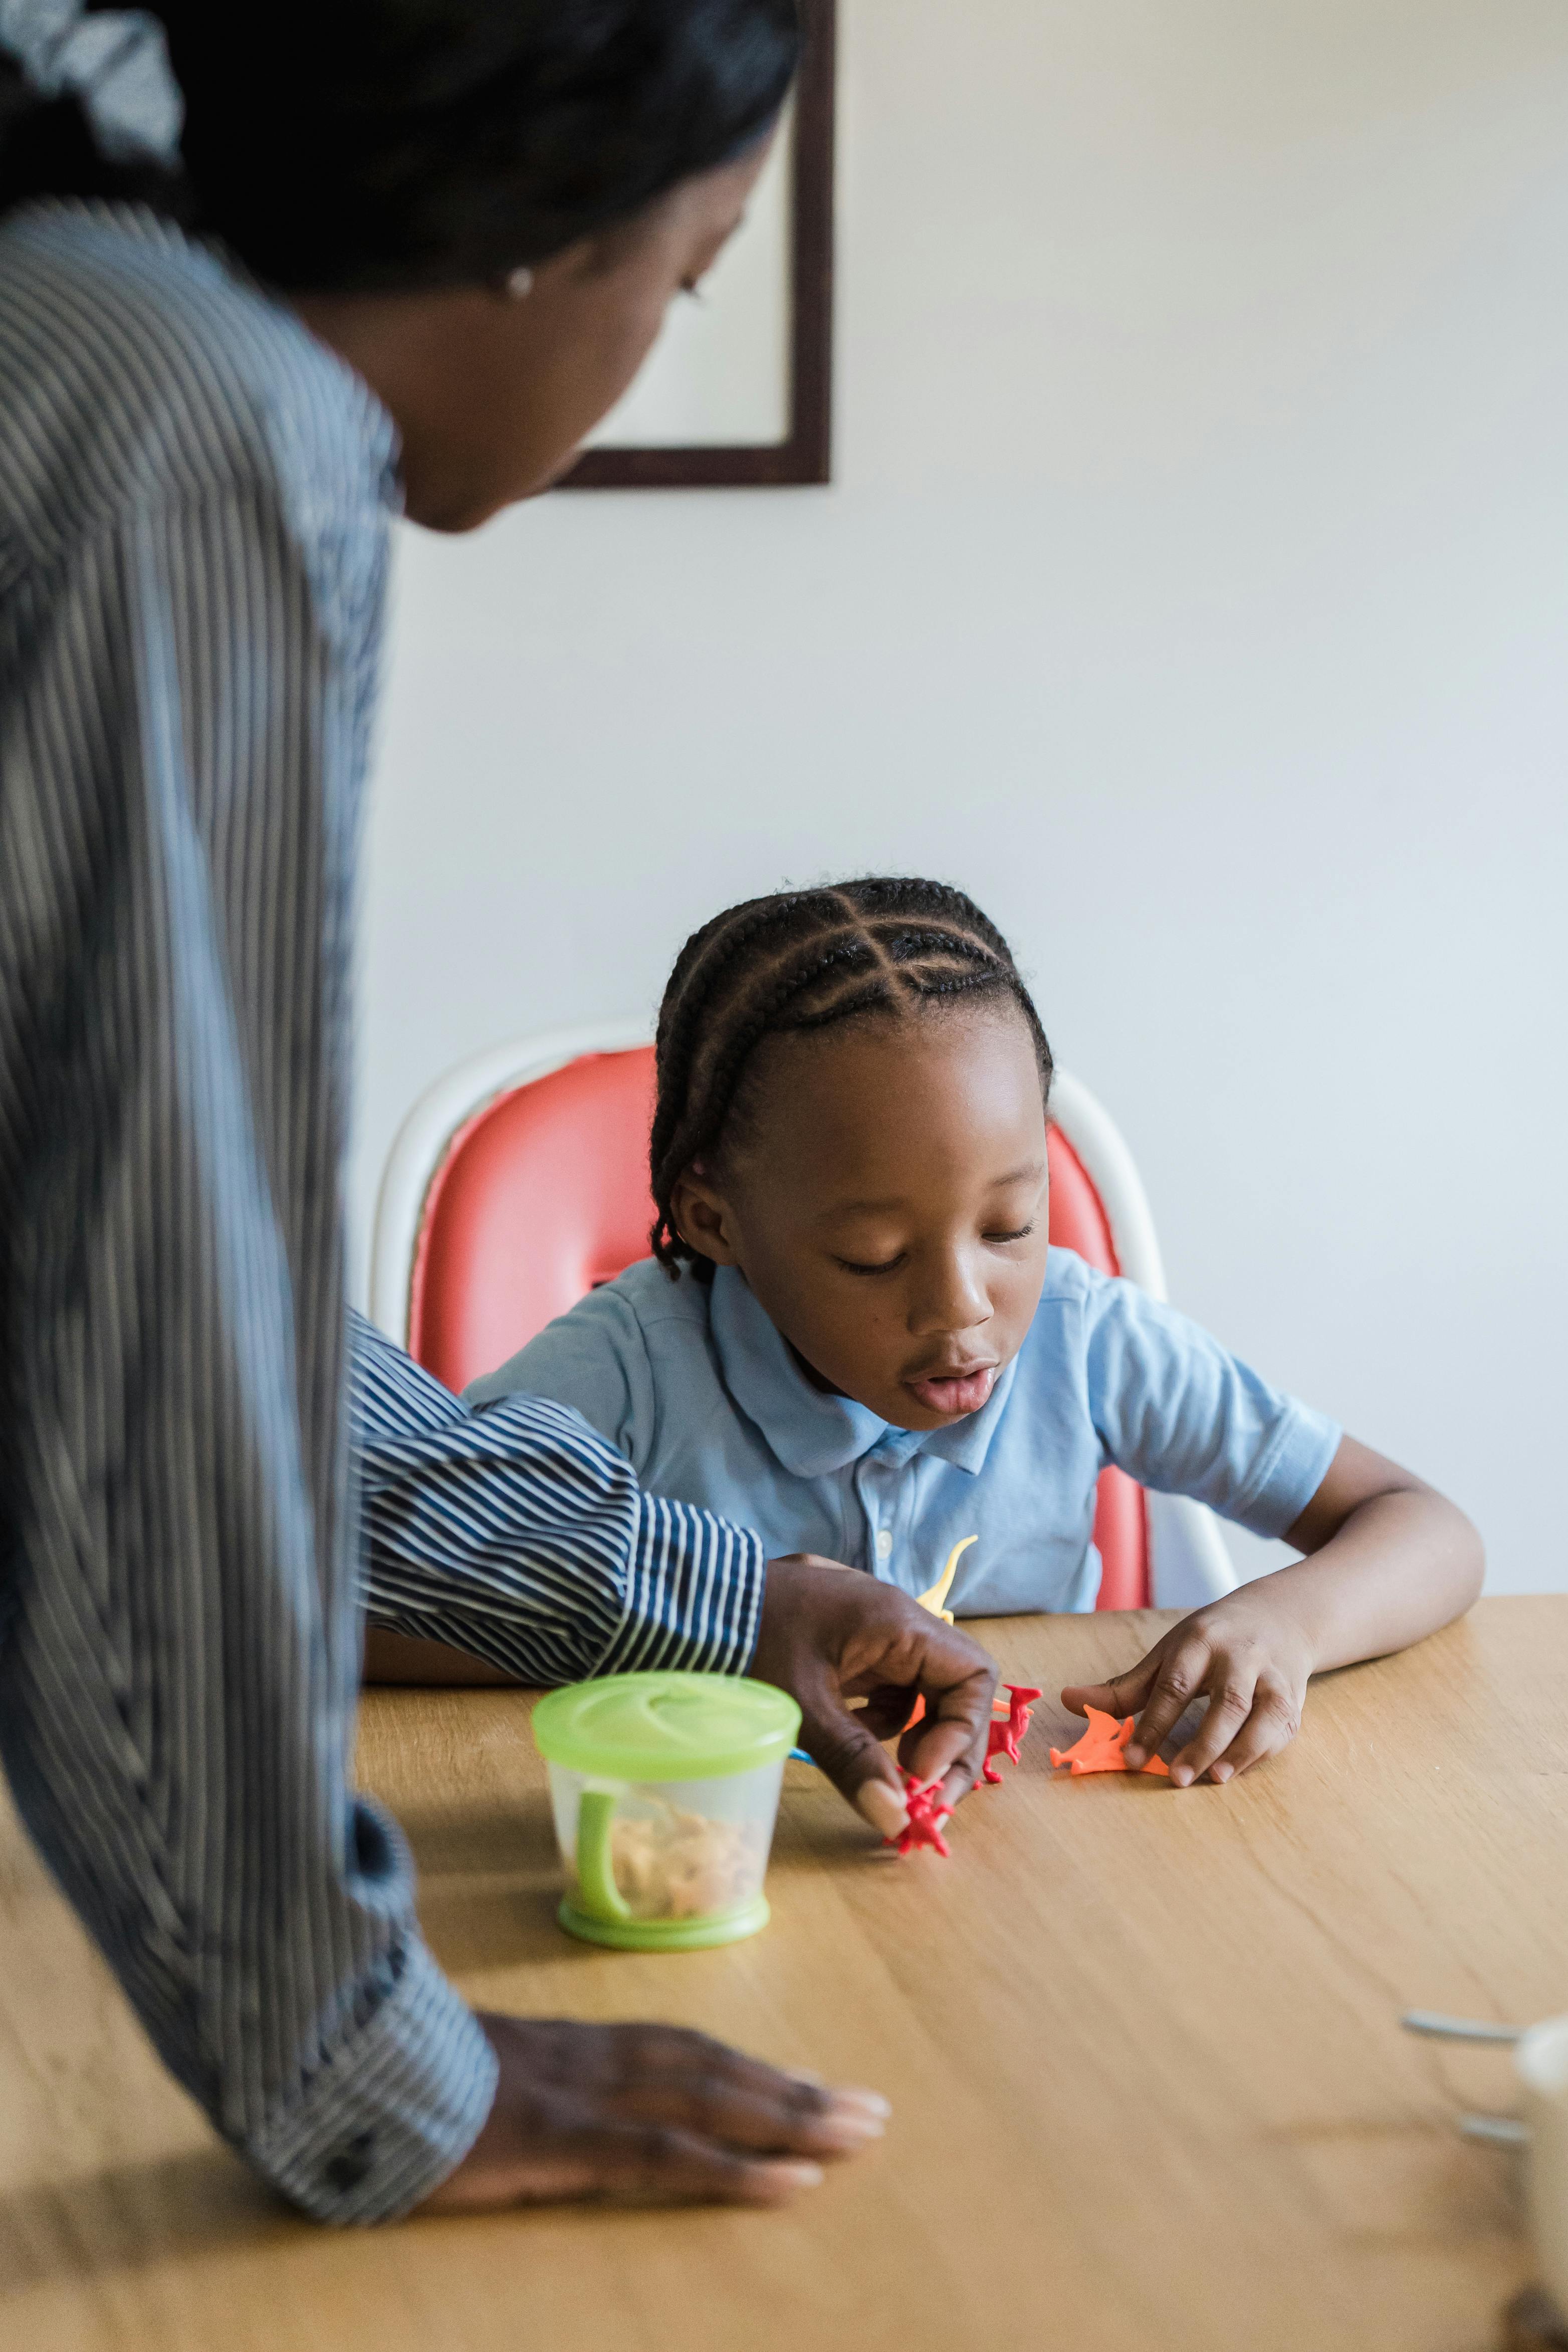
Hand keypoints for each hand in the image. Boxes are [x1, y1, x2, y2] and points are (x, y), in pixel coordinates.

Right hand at [418, 2012, 889, 2211]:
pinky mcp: (554, 2140)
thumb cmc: (374, 2075)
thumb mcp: (453, 2077)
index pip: (678, 2049)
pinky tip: (790, 2181)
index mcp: (564, 2049)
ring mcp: (573, 2095)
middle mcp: (584, 2060)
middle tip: (870, 2111)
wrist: (320, 2061)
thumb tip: (520, 2099)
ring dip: (787, 2115)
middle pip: (712, 2066)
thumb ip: (500, 2083)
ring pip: (707, 2098)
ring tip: (854, 2136)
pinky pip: (663, 2153)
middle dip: (793, 2089)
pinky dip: (734, 2166)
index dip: (746, 2067)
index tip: (808, 2084)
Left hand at [749, 1554, 997, 1836]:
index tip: (923, 1776)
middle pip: (953, 1688)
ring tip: (873, 1767)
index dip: (963, 1731)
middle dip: (945, 1747)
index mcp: (897, 1622)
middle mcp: (895, 1622)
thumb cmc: (746, 1639)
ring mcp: (870, 1633)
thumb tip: (896, 1819)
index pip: (973, 1675)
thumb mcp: (801, 1704)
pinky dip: (875, 1722)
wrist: (682, 1598)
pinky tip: (841, 1734)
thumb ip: (852, 1760)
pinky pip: (884, 1689)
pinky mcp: (845, 1646)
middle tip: (919, 1798)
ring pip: (919, 1693)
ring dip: (910, 1737)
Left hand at [1060, 1587, 1315, 1787]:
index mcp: (1199, 1641)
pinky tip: (1237, 1770)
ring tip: (1213, 1779)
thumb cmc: (1211, 1641)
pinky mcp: (1294, 1696)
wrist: (1279, 1616)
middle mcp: (1240, 1655)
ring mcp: (1272, 1675)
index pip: (1175, 1685)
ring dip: (1240, 1750)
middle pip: (1225, 1701)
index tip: (1132, 1757)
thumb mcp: (1167, 1654)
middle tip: (1177, 1778)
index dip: (1152, 1723)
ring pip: (1262, 1715)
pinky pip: (1281, 1728)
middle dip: (1203, 1742)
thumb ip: (1123, 1687)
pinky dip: (1261, 1752)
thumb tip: (1066, 1700)